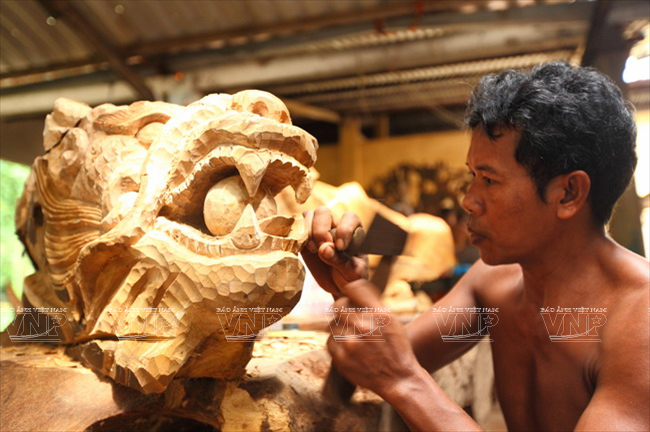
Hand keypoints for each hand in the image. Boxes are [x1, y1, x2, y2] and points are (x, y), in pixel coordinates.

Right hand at [301, 206, 367, 296]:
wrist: (339, 286)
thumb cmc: (351, 276)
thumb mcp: (352, 272)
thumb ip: (341, 260)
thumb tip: (324, 249)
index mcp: (353, 230)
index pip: (349, 218)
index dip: (344, 229)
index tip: (341, 247)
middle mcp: (335, 226)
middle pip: (323, 212)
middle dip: (320, 230)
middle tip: (322, 248)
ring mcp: (318, 231)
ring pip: (308, 216)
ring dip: (307, 231)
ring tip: (312, 250)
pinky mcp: (305, 240)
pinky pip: (296, 229)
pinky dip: (295, 237)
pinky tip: (301, 250)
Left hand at [326, 278, 420, 397]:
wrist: (399, 379)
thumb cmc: (397, 347)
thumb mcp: (392, 320)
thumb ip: (371, 302)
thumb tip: (350, 287)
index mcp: (378, 314)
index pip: (352, 288)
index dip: (348, 293)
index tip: (349, 298)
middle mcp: (363, 326)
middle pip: (338, 306)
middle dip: (342, 311)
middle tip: (349, 319)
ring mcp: (351, 344)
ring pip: (333, 326)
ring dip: (340, 329)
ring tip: (354, 338)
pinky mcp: (342, 359)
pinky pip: (330, 343)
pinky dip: (337, 345)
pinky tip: (350, 350)